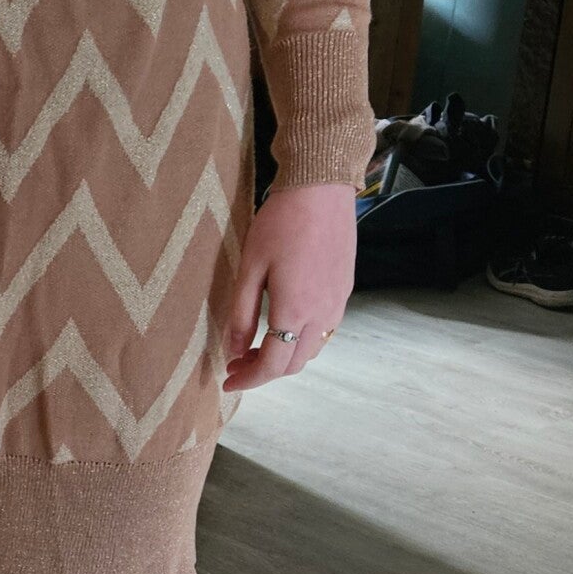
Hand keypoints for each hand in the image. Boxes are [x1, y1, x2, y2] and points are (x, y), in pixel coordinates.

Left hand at [223, 181, 354, 391]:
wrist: (321, 190)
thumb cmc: (280, 223)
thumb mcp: (250, 266)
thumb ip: (241, 312)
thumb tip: (233, 350)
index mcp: (295, 311)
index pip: (273, 365)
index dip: (249, 380)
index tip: (227, 383)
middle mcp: (322, 315)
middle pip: (293, 363)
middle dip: (263, 371)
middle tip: (235, 364)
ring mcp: (338, 304)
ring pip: (311, 349)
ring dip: (283, 356)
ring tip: (254, 347)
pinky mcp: (345, 291)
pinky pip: (324, 331)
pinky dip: (301, 340)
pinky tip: (282, 325)